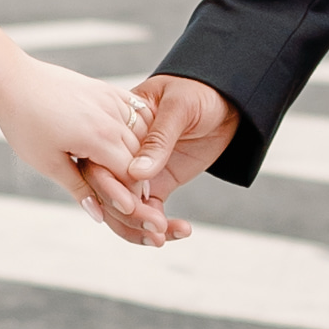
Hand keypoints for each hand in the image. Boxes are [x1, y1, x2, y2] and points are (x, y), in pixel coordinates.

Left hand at [0, 49, 187, 244]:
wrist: (14, 80)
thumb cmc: (25, 123)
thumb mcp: (48, 163)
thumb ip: (79, 188)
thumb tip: (99, 215)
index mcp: (99, 138)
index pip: (132, 175)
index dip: (133, 196)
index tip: (130, 211)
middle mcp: (112, 117)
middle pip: (141, 156)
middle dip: (140, 178)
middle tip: (134, 198)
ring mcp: (112, 99)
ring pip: (142, 133)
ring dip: (141, 154)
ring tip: (130, 172)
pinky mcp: (107, 89)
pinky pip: (136, 111)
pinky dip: (139, 129)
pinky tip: (131, 141)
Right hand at [67, 72, 234, 250]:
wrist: (228, 99)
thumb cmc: (200, 90)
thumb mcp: (180, 107)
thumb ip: (159, 139)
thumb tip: (136, 173)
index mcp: (119, 126)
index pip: (100, 160)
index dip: (109, 186)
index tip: (131, 205)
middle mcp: (123, 152)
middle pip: (107, 191)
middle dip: (126, 215)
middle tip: (154, 227)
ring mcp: (140, 170)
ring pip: (125, 208)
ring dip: (140, 227)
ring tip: (164, 237)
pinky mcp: (159, 184)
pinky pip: (150, 211)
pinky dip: (161, 227)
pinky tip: (180, 231)